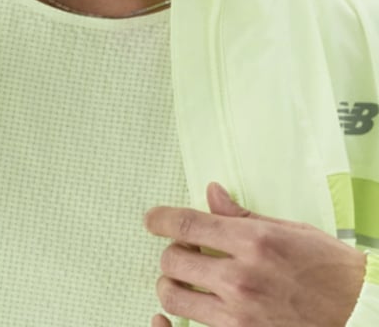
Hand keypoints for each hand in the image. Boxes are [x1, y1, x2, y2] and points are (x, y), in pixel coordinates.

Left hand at [145, 182, 365, 326]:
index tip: (151, 218)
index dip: (161, 219)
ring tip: (183, 280)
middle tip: (182, 251)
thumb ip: (242, 217)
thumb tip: (211, 193)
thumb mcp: (291, 232)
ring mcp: (239, 314)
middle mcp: (241, 278)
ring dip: (170, 284)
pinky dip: (176, 319)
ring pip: (174, 297)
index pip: (189, 225)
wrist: (359, 317)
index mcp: (254, 242)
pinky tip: (178, 312)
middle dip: (170, 252)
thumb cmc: (331, 270)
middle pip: (173, 260)